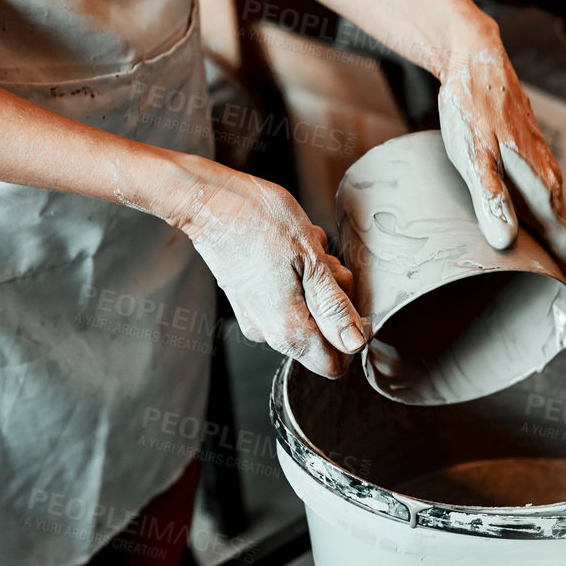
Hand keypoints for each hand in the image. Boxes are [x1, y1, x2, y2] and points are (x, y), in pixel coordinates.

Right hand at [170, 163, 364, 377]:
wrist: (211, 201)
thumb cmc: (259, 222)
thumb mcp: (311, 260)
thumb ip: (334, 306)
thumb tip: (354, 342)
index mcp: (288, 330)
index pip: (333, 364)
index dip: (351, 335)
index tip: (350, 299)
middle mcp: (269, 333)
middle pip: (323, 336)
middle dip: (334, 299)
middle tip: (324, 263)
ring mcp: (257, 318)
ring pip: (308, 313)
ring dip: (318, 282)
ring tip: (304, 251)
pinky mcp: (250, 301)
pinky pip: (289, 299)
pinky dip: (300, 276)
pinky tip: (291, 250)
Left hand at [435, 15, 565, 319]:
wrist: (477, 61)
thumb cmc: (472, 106)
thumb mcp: (473, 153)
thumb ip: (489, 196)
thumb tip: (504, 241)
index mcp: (540, 186)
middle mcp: (548, 182)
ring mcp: (541, 173)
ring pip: (558, 223)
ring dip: (564, 257)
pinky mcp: (530, 165)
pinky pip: (547, 208)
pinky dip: (551, 232)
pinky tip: (538, 241)